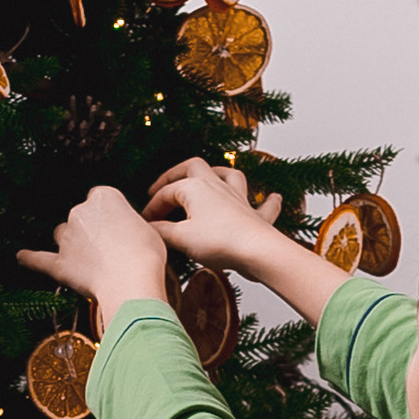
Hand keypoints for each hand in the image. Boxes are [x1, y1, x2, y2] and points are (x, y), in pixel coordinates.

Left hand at [16, 185, 170, 328]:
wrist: (132, 282)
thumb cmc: (146, 256)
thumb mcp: (149, 229)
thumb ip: (130, 224)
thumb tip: (125, 231)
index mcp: (104, 197)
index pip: (102, 199)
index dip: (111, 215)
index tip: (120, 228)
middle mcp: (80, 211)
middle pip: (81, 216)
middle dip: (93, 230)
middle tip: (113, 250)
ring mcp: (67, 237)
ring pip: (64, 235)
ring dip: (74, 244)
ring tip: (93, 261)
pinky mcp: (60, 264)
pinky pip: (40, 259)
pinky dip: (31, 259)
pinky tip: (22, 257)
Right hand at [144, 154, 286, 279]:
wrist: (257, 251)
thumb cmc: (221, 242)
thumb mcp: (181, 238)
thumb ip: (161, 231)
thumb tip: (149, 228)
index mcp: (195, 187)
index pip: (165, 193)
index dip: (152, 207)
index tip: (145, 222)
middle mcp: (217, 186)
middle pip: (193, 166)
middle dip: (175, 174)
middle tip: (163, 186)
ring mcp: (239, 198)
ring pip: (229, 174)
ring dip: (217, 173)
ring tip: (210, 176)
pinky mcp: (256, 216)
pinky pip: (265, 204)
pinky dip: (267, 200)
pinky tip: (273, 197)